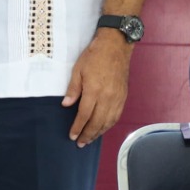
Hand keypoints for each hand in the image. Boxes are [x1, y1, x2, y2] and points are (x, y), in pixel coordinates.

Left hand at [61, 33, 132, 147]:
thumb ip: (73, 89)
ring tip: (90, 139)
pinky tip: (103, 128)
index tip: (72, 135)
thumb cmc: (95, 56)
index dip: (78, 127)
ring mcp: (117, 98)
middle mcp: (107, 97)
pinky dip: (109, 125)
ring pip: (108, 121)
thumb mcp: (78, 69)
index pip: (84, 115)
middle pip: (97, 122)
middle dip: (88, 134)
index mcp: (94, 90)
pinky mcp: (123, 96)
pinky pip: (116, 116)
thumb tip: (66, 105)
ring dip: (99, 133)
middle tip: (80, 143)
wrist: (116, 46)